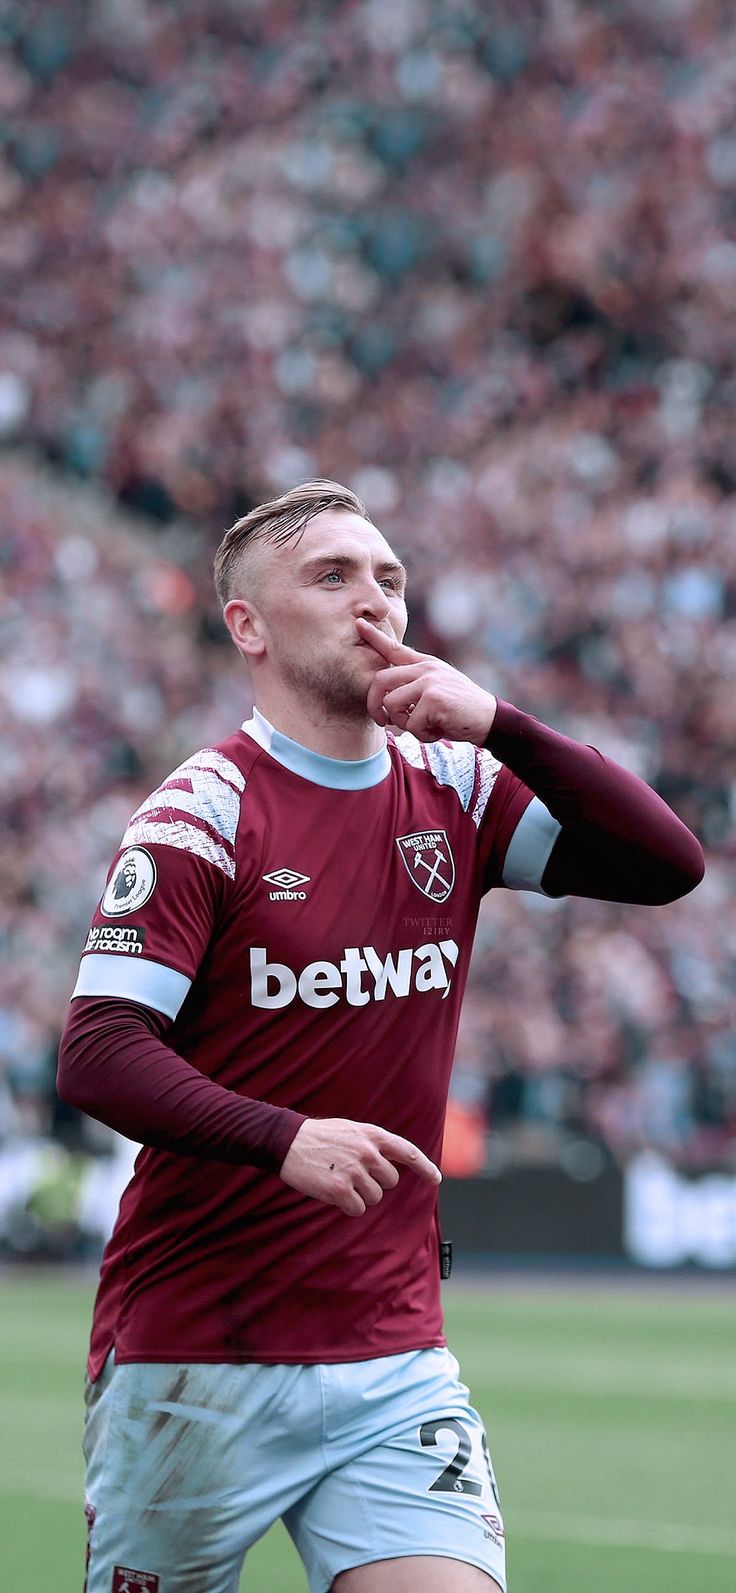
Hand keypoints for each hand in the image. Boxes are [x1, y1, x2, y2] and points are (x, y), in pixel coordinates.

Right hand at [279, 1117, 441, 1216]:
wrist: (288, 1142)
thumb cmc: (321, 1137)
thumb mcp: (352, 1131)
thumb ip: (374, 1144)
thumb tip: (393, 1163)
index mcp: (372, 1135)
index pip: (407, 1152)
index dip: (424, 1166)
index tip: (435, 1178)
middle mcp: (368, 1152)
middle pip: (390, 1181)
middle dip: (376, 1183)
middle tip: (353, 1174)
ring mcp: (355, 1171)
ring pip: (374, 1197)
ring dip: (359, 1195)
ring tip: (339, 1178)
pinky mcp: (340, 1189)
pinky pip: (357, 1209)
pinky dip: (348, 1206)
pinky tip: (333, 1191)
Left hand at [356, 617, 496, 743]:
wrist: (489, 719)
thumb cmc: (459, 710)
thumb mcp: (437, 690)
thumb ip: (414, 688)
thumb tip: (385, 703)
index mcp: (425, 665)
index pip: (394, 648)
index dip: (374, 637)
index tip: (358, 624)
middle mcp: (426, 668)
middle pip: (380, 680)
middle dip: (374, 706)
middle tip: (382, 721)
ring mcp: (430, 681)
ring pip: (391, 704)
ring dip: (403, 724)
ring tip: (422, 727)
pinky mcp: (434, 699)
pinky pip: (411, 723)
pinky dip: (422, 735)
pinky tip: (437, 732)